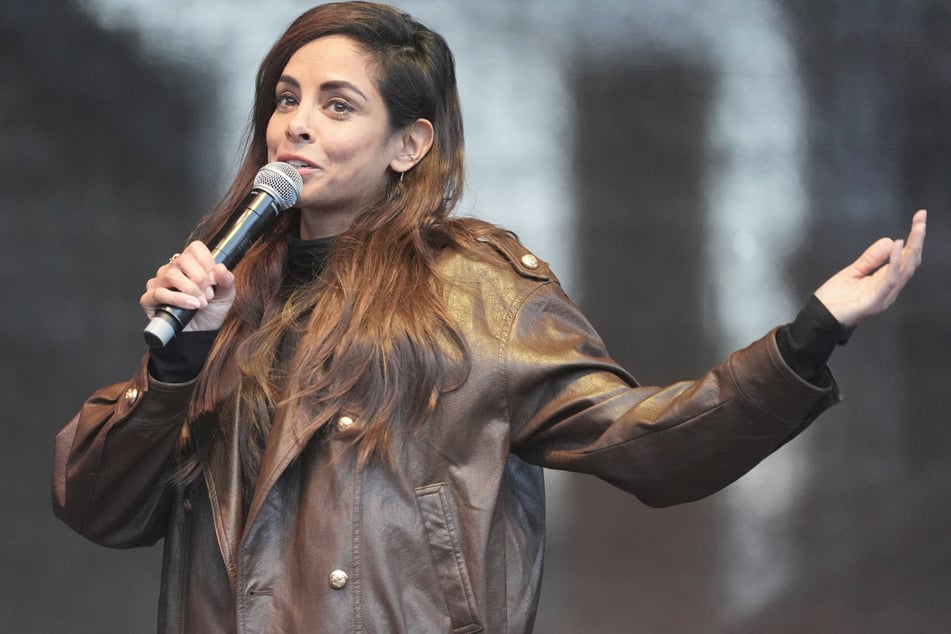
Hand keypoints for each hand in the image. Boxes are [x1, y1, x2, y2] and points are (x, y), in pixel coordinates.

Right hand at [140, 240, 235, 331]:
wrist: (201, 333)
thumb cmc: (211, 310)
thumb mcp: (226, 295)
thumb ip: (226, 280)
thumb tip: (220, 268)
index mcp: (190, 264)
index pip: (195, 248)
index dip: (207, 262)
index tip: (215, 280)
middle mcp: (172, 269)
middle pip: (183, 261)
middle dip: (200, 279)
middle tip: (209, 295)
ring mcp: (158, 283)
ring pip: (171, 275)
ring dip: (190, 290)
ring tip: (201, 303)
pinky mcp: (149, 299)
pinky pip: (159, 293)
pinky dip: (178, 299)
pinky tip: (191, 305)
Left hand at [814, 209, 925, 327]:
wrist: (819, 318)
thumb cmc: (835, 299)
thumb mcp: (853, 272)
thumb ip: (871, 259)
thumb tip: (890, 241)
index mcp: (885, 281)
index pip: (905, 258)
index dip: (914, 238)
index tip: (919, 218)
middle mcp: (889, 289)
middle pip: (911, 262)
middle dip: (918, 239)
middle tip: (922, 218)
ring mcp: (884, 296)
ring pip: (905, 270)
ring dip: (912, 248)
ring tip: (916, 229)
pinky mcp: (875, 302)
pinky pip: (889, 281)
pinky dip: (894, 264)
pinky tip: (896, 249)